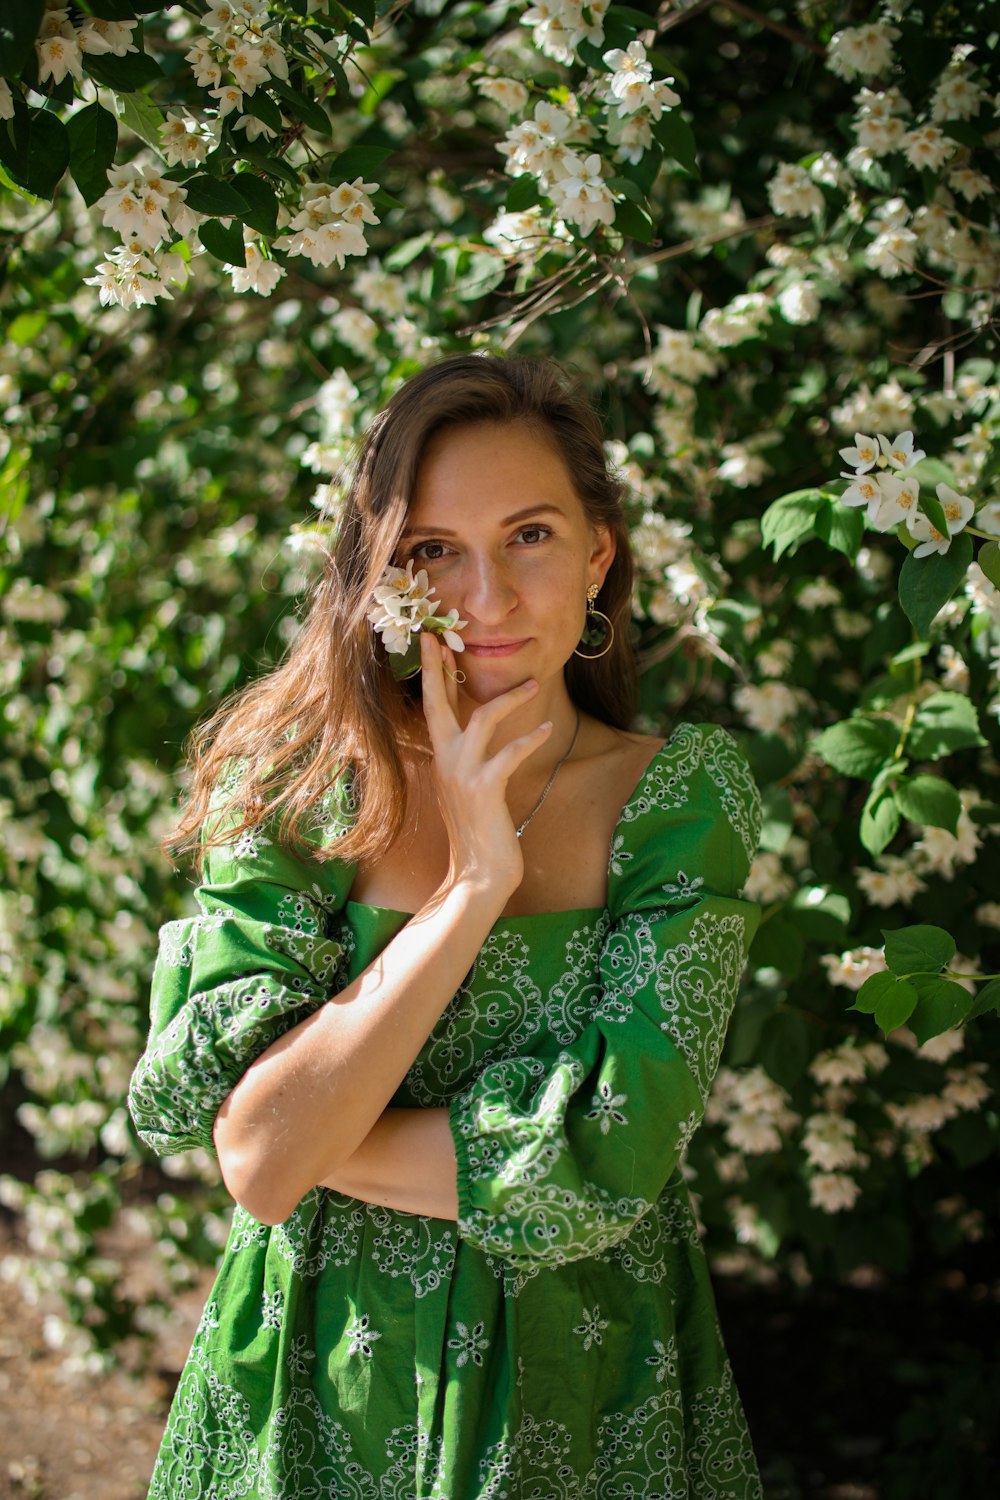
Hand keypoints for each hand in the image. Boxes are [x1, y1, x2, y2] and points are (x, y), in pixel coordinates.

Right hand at [420, 632, 552, 900]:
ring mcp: (463, 775)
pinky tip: (548, 727)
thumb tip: (476, 734)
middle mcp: (446, 762)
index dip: (434, 675)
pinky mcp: (486, 789)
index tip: (434, 642)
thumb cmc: (479, 834)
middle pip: (438, 703)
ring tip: (535, 683)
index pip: (434, 708)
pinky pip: (509, 753)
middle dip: (439, 668)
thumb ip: (468, 760)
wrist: (478, 876)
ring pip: (480, 719)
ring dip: (509, 698)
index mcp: (442, 759)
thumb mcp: (468, 790)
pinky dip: (530, 738)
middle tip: (443, 636)